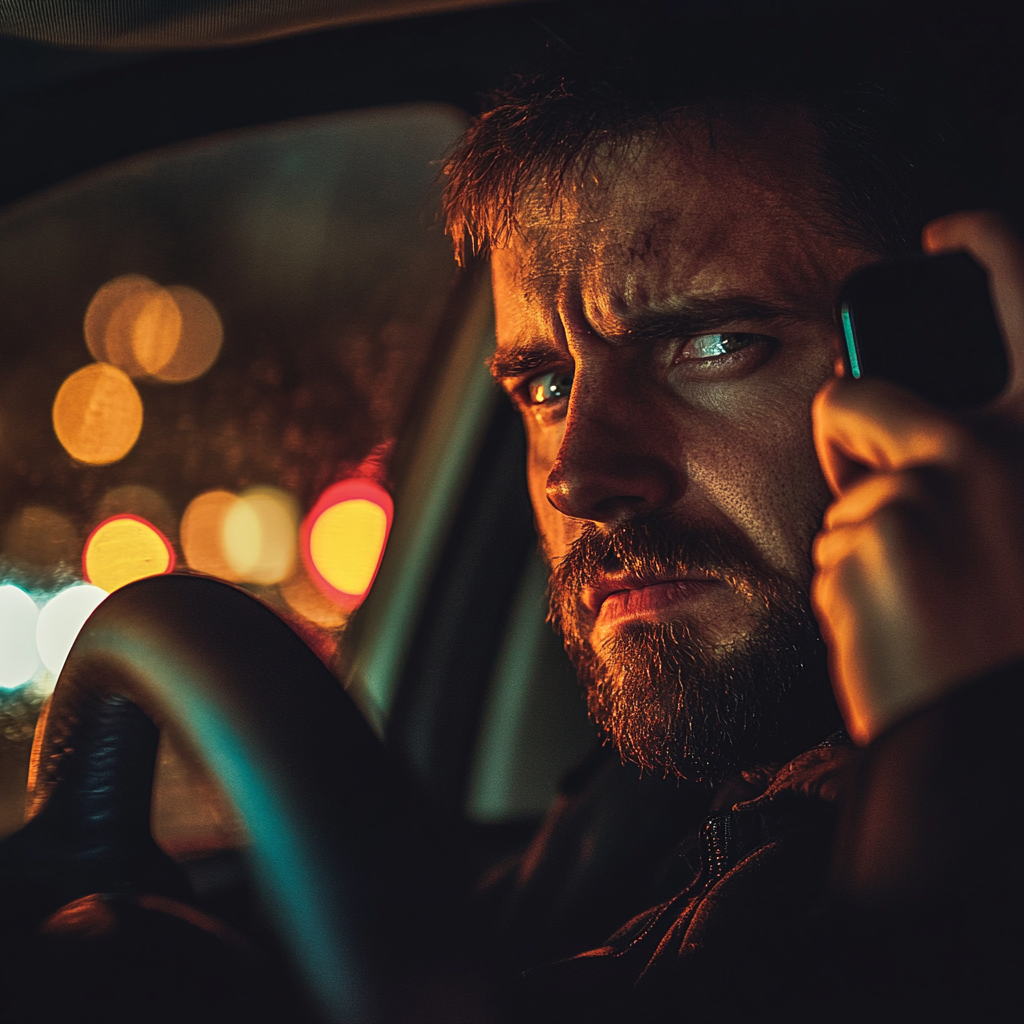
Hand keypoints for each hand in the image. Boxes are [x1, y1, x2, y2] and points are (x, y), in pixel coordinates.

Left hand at [811, 211, 1023, 743]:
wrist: (999, 750)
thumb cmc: (1023, 639)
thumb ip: (996, 460)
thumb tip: (931, 431)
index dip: (986, 241)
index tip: (940, 229)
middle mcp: (986, 454)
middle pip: (860, 398)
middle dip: (851, 429)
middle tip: (882, 479)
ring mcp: (912, 503)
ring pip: (844, 495)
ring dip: (866, 536)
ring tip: (927, 603)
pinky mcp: (855, 555)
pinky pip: (832, 550)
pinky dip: (853, 583)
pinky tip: (901, 631)